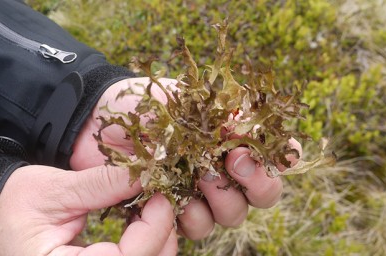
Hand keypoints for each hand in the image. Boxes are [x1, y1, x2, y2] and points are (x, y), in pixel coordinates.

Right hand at [0, 165, 176, 255]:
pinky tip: (145, 222)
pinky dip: (149, 243)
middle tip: (162, 199)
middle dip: (162, 233)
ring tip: (154, 208)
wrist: (3, 217)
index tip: (162, 196)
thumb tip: (145, 174)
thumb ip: (101, 184)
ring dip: (159, 237)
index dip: (154, 228)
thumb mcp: (53, 190)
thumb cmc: (16, 206)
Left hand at [70, 77, 301, 239]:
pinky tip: (176, 197)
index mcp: (233, 140)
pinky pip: (198, 227)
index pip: (276, 155)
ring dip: (222, 200)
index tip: (260, 148)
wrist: (104, 118)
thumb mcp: (186, 98)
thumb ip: (220, 112)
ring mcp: (202, 193)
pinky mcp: (175, 209)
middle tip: (232, 161)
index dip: (280, 158)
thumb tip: (252, 127)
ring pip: (232, 215)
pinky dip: (191, 215)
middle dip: (256, 182)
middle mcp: (225, 170)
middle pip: (263, 194)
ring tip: (198, 176)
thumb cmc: (149, 103)